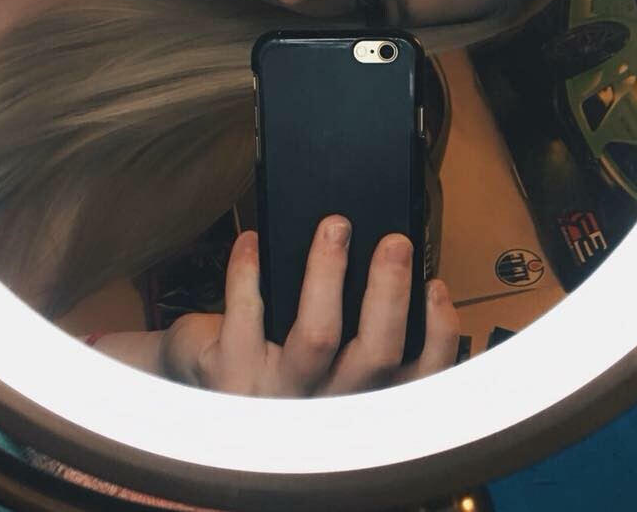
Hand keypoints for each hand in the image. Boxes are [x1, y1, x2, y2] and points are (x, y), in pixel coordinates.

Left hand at [159, 217, 459, 396]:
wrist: (198, 400)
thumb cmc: (273, 370)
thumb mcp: (325, 366)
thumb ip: (361, 333)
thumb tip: (393, 264)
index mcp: (359, 404)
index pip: (419, 382)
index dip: (438, 337)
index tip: (435, 286)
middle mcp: (325, 410)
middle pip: (376, 355)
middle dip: (389, 292)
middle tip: (394, 243)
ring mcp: (277, 397)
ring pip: (317, 336)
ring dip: (328, 274)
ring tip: (335, 227)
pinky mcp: (231, 377)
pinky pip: (246, 315)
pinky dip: (248, 272)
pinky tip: (252, 240)